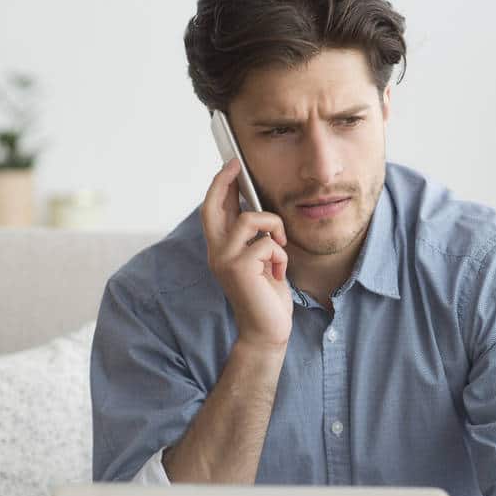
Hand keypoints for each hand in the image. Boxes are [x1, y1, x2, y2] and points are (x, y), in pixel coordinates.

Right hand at [200, 158, 292, 349]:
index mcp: (220, 250)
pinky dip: (282, 255)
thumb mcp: (261, 260)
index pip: (212, 211)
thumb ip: (254, 238)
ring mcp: (224, 260)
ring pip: (249, 220)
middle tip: (236, 164)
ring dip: (274, 227)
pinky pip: (268, 243)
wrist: (268, 331)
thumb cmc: (268, 296)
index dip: (219, 186)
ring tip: (282, 246)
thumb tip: (257, 207)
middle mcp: (216, 253)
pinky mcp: (239, 268)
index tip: (231, 165)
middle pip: (212, 206)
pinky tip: (280, 274)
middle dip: (224, 181)